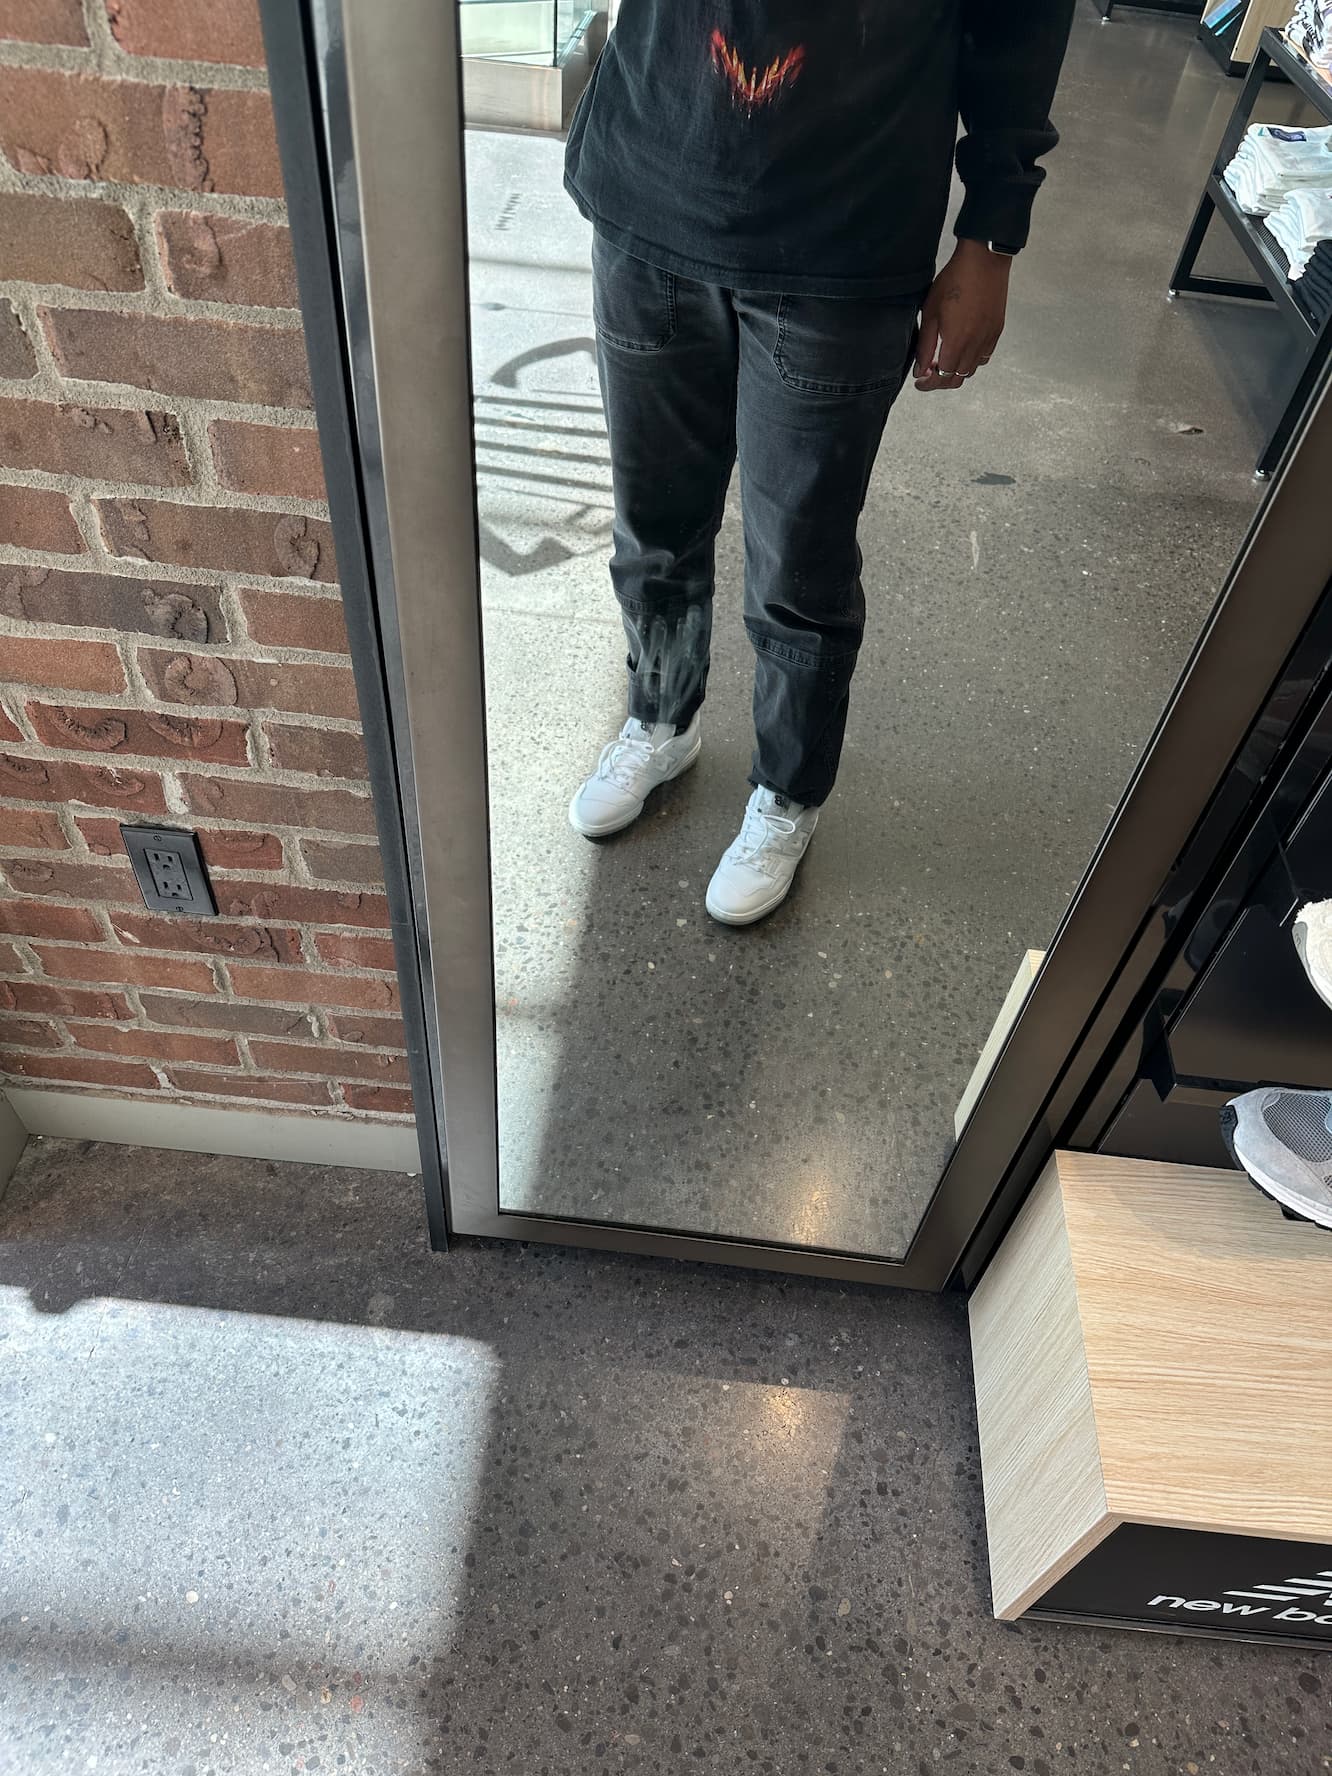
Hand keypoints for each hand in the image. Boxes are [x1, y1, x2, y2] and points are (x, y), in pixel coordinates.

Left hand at [913, 240, 1010, 392]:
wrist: (984, 260)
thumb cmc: (954, 280)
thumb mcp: (930, 312)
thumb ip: (925, 345)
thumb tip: (920, 370)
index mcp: (957, 342)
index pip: (942, 376)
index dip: (929, 383)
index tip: (919, 382)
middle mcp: (975, 344)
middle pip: (957, 378)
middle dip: (940, 381)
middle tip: (928, 373)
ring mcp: (988, 338)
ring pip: (971, 370)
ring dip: (956, 371)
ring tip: (944, 360)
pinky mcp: (996, 330)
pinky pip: (984, 356)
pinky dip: (971, 361)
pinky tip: (962, 349)